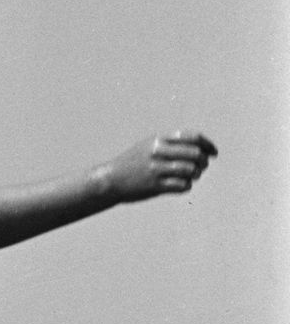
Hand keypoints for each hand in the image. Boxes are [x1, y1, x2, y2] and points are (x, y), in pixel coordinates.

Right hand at [100, 130, 217, 203]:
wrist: (110, 179)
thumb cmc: (133, 163)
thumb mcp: (149, 146)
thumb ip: (172, 144)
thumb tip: (202, 149)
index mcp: (158, 140)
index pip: (192, 137)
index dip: (207, 144)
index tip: (213, 152)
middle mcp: (157, 153)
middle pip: (195, 154)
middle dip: (203, 161)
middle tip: (202, 166)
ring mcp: (156, 169)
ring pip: (190, 170)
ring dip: (195, 174)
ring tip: (191, 176)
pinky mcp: (154, 185)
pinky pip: (182, 185)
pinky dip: (186, 186)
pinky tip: (181, 185)